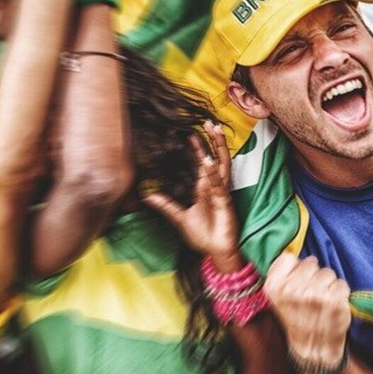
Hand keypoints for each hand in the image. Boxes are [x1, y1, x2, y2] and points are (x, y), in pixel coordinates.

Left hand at [145, 122, 241, 271]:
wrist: (215, 252)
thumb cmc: (202, 235)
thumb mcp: (179, 218)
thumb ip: (166, 205)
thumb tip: (147, 196)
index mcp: (203, 188)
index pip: (200, 163)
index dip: (197, 147)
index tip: (191, 131)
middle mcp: (214, 187)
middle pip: (215, 157)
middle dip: (213, 140)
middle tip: (208, 121)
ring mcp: (221, 192)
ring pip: (221, 164)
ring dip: (218, 147)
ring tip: (215, 130)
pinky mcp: (225, 202)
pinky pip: (219, 184)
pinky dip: (212, 173)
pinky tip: (208, 161)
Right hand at [264, 254, 350, 368]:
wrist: (313, 348)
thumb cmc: (296, 319)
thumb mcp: (277, 298)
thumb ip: (282, 274)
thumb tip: (302, 257)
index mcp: (274, 286)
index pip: (289, 258)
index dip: (296, 268)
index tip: (297, 281)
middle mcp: (293, 289)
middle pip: (311, 263)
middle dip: (313, 276)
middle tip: (311, 295)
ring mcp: (315, 295)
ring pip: (328, 273)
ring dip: (328, 285)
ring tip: (322, 301)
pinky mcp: (335, 301)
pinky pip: (342, 284)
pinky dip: (340, 293)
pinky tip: (332, 305)